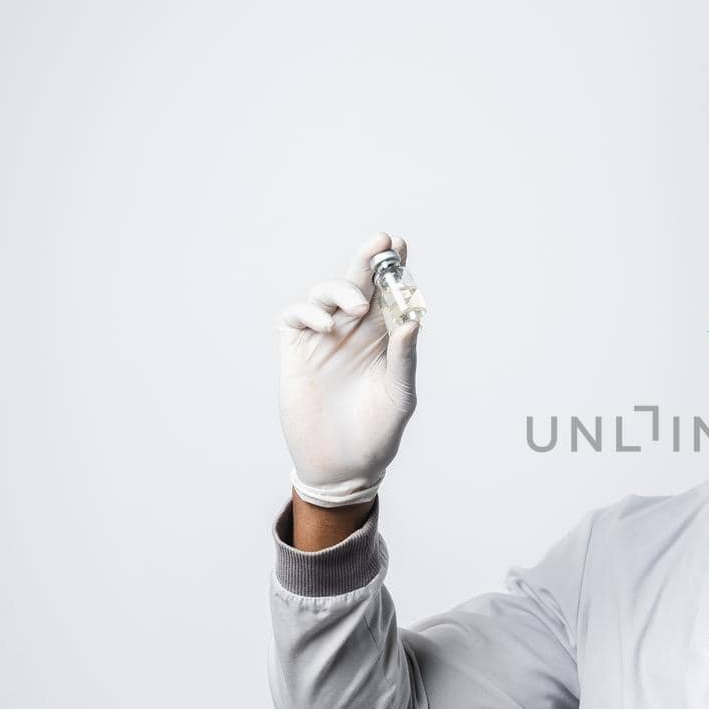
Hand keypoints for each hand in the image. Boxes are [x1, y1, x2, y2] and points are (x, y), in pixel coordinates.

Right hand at [277, 232, 420, 507]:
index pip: (388, 295)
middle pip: (358, 285)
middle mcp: (353, 333)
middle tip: (381, 241)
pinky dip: (308, 311)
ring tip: (358, 302)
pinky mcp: (296, 352)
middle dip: (367, 260)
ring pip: (326, 295)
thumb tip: (412, 321)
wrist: (342, 467)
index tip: (400, 246)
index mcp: (383, 339)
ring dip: (341, 288)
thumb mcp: (399, 395)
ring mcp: (323, 340)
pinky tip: (326, 325)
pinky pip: (296, 317)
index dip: (393, 269)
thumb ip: (404, 358)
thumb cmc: (377, 432)